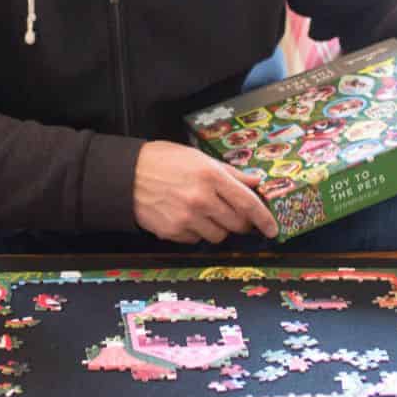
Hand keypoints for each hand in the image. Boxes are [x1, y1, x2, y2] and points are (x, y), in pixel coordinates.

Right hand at [133, 140, 278, 243]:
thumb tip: (254, 182)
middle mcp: (201, 199)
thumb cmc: (160, 161)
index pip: (248, 203)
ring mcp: (187, 217)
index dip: (264, 219)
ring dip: (217, 228)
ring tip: (203, 214)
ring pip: (219, 236)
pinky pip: (196, 240)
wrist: (124, 175)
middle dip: (240, 222)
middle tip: (232, 215)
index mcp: (210, 175)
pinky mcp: (173, 231)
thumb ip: (228, 172)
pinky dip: (196, 232)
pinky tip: (185, 218)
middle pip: (237, 223)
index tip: (273, 228)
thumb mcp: (196, 157)